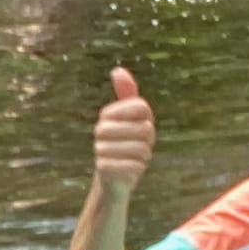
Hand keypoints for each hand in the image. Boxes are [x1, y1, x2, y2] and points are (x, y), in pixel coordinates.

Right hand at [90, 68, 154, 193]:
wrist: (112, 179)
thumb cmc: (127, 144)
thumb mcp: (133, 118)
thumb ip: (127, 94)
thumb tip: (116, 70)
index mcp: (107, 114)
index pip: (143, 107)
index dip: (148, 120)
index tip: (139, 130)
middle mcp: (100, 129)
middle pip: (146, 129)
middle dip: (148, 142)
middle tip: (138, 148)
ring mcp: (100, 149)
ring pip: (142, 149)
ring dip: (144, 158)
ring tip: (133, 160)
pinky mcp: (103, 168)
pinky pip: (135, 165)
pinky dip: (138, 170)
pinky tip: (129, 171)